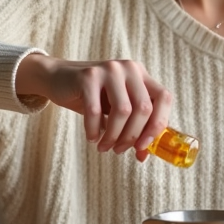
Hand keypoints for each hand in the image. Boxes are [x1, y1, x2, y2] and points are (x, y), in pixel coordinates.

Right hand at [16, 54, 172, 160]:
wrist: (58, 78)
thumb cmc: (92, 97)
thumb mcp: (116, 109)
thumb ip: (133, 127)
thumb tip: (143, 154)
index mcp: (141, 75)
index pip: (164, 98)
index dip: (158, 124)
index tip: (144, 146)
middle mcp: (129, 68)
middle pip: (143, 108)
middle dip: (132, 136)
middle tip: (119, 150)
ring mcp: (109, 70)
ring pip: (122, 111)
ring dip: (113, 136)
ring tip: (104, 147)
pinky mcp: (88, 77)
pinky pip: (95, 111)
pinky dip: (94, 130)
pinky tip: (91, 137)